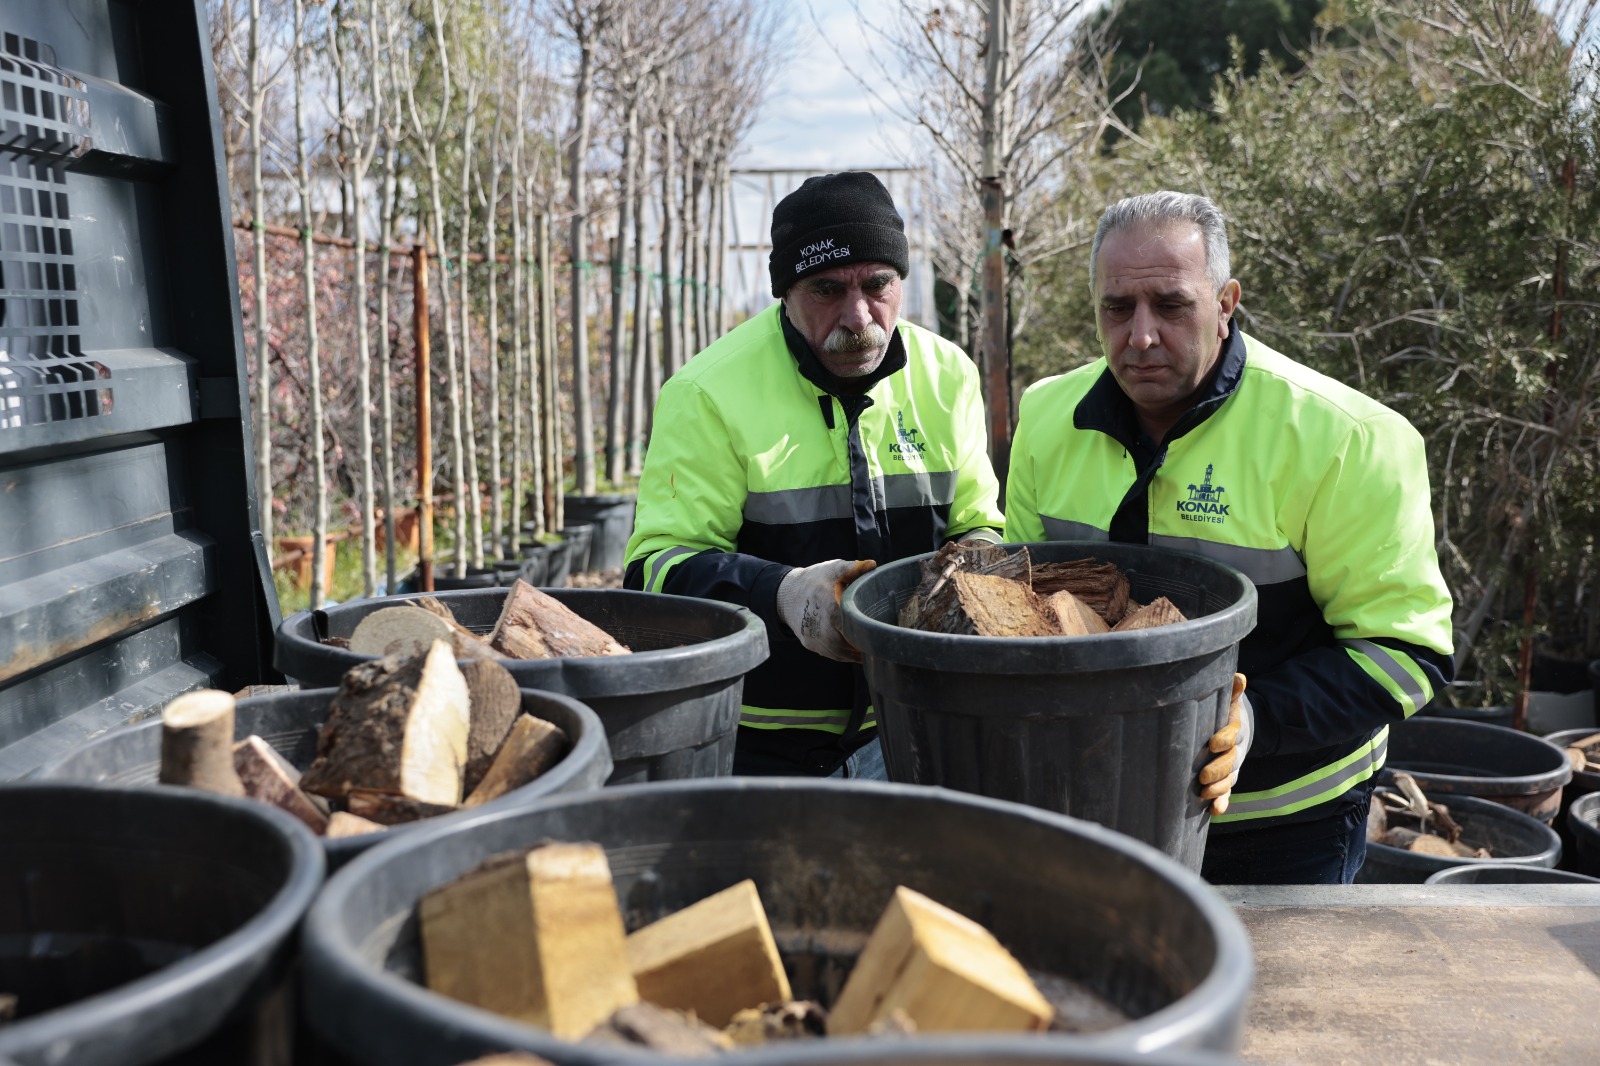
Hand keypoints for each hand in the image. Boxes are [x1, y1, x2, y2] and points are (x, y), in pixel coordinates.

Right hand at [776, 559, 876, 662]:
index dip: (867, 629)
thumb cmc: (813, 580)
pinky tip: (855, 646)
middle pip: (849, 643)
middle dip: (863, 641)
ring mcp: (815, 638)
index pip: (853, 625)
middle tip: (877, 637)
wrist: (786, 595)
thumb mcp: (832, 569)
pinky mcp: (811, 645)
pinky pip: (832, 654)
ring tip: (869, 643)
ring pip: (841, 652)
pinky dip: (845, 652)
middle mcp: (821, 627)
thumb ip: (853, 568)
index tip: (878, 628)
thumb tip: (873, 565)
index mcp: (830, 607)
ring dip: (855, 650)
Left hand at [1199, 674, 1251, 814]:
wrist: (1240, 729)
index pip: (1232, 734)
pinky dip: (1223, 802)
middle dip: (1218, 769)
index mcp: (1235, 730)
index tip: (1212, 743)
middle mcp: (1236, 751)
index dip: (1224, 739)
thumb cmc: (1226, 712)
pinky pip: (1227, 793)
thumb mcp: (1230, 701)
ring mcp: (1233, 767)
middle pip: (1230, 762)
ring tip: (1204, 793)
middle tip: (1202, 775)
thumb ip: (1233, 692)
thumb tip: (1239, 678)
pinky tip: (1215, 810)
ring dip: (1219, 788)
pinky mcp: (1228, 780)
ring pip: (1229, 780)